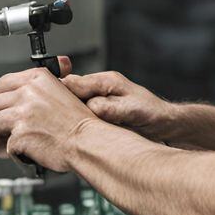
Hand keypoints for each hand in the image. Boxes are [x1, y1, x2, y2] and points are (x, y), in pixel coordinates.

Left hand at [0, 60, 93, 171]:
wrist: (87, 142)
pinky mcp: (19, 134)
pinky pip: (3, 143)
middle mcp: (29, 92)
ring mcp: (23, 113)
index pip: (4, 82)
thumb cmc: (78, 123)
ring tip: (9, 143)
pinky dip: (8, 151)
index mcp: (38, 79)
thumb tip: (15, 94)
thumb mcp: (62, 93)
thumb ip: (38, 90)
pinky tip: (20, 152)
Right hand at [61, 71, 179, 142]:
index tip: (50, 105)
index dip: (60, 93)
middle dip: (60, 106)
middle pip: (68, 93)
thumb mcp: (133, 109)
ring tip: (61, 129)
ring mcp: (99, 102)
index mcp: (106, 81)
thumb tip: (91, 107)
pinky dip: (75, 124)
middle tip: (53, 121)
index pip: (73, 83)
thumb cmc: (153, 113)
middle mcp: (100, 89)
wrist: (165, 124)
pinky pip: (80, 117)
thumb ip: (111, 108)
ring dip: (67, 116)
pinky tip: (73, 133)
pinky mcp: (99, 114)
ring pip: (73, 106)